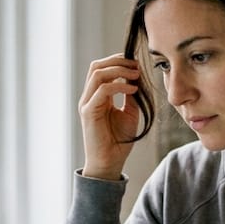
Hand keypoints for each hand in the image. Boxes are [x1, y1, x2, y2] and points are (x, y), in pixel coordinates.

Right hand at [79, 55, 142, 180]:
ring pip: (97, 74)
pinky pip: (102, 90)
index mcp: (97, 96)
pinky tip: (133, 89)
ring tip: (136, 74)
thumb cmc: (119, 140)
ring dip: (119, 70)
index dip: (118, 61)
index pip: (102, 68)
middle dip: (117, 60)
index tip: (137, 64)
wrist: (110, 162)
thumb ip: (131, 95)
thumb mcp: (130, 112)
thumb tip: (136, 77)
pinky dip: (119, 86)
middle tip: (136, 65)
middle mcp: (89, 97)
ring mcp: (87, 103)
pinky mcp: (88, 112)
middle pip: (96, 66)